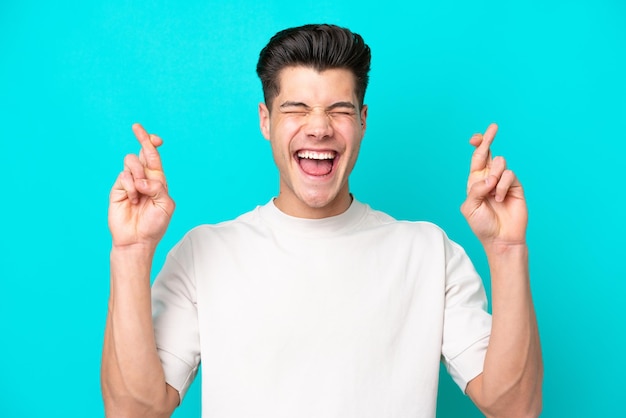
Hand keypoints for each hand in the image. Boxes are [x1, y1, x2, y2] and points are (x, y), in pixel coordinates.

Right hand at [108, 123, 174, 248]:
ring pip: (132, 161)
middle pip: (142, 152)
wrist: (137, 240)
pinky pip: (124, 176)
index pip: (155, 158)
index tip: (155, 137)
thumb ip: (158, 188)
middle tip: (137, 127)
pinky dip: (131, 187)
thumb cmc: (154, 225)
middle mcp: (143, 178)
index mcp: (157, 181)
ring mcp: (130, 182)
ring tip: (140, 193)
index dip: (153, 144)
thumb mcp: (165, 205)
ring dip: (138, 173)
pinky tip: (133, 200)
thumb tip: (142, 179)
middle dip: (142, 137)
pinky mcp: (118, 188)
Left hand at [460, 124, 526, 247]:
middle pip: (489, 153)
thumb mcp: (470, 207)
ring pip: (500, 163)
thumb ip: (476, 190)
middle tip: (493, 127)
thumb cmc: (482, 225)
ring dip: (494, 175)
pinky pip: (509, 175)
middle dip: (489, 138)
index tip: (475, 137)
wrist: (501, 238)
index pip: (476, 159)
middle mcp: (489, 178)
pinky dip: (502, 186)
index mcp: (475, 182)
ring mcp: (503, 182)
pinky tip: (500, 199)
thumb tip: (489, 177)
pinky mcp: (515, 186)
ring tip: (493, 193)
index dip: (477, 146)